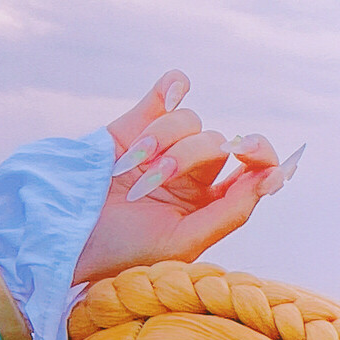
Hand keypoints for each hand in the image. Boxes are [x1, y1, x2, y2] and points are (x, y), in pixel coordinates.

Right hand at [74, 71, 298, 283]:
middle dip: (187, 159)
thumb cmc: (122, 251)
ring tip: (130, 170)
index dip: (260, 156)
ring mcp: (168, 145)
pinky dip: (174, 88)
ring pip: (191, 119)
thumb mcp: (182, 242)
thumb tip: (274, 177)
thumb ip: (230, 212)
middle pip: (217, 143)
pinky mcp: (140, 121)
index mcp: (208, 206)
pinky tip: (168, 97)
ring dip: (162, 142)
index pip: (254, 171)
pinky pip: (173, 89)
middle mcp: (193, 174)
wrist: (65, 231)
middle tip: (153, 181)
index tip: (248, 152)